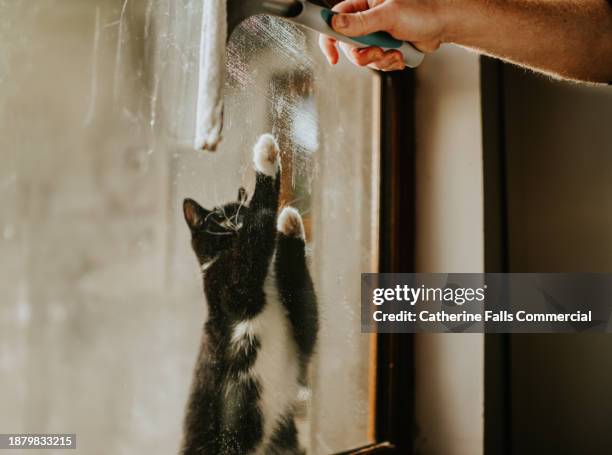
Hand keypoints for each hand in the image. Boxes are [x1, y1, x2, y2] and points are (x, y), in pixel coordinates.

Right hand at [319, 0, 448, 70]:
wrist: (443, 25)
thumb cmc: (422, 11)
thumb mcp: (389, 15)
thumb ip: (361, 22)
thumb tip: (336, 24)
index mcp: (363, 4)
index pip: (335, 20)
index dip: (329, 39)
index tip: (333, 56)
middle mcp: (366, 19)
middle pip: (349, 46)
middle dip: (364, 55)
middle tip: (378, 51)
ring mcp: (375, 34)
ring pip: (364, 58)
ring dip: (380, 60)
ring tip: (395, 52)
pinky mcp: (385, 47)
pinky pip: (377, 63)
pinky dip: (389, 63)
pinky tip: (400, 54)